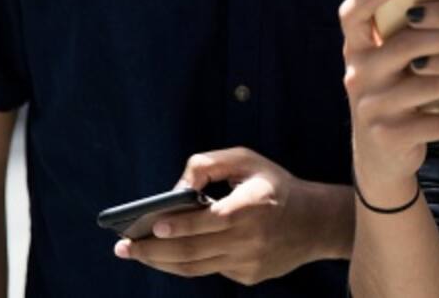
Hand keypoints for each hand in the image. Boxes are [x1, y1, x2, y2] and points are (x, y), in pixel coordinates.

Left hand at [114, 147, 344, 284]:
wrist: (315, 223)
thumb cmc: (274, 185)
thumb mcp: (247, 160)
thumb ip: (210, 164)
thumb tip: (176, 188)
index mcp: (254, 206)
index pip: (213, 220)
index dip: (181, 225)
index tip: (153, 226)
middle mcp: (252, 239)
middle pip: (194, 251)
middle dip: (153, 251)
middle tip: (124, 248)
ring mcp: (249, 262)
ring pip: (195, 267)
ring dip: (161, 262)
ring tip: (135, 254)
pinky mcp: (248, 276)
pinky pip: (210, 270)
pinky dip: (186, 263)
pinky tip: (167, 254)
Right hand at [339, 0, 438, 204]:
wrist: (381, 158)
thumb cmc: (398, 94)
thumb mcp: (391, 65)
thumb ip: (410, 35)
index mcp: (357, 49)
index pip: (352, 15)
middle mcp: (358, 75)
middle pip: (406, 45)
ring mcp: (373, 106)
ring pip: (430, 84)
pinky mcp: (391, 135)